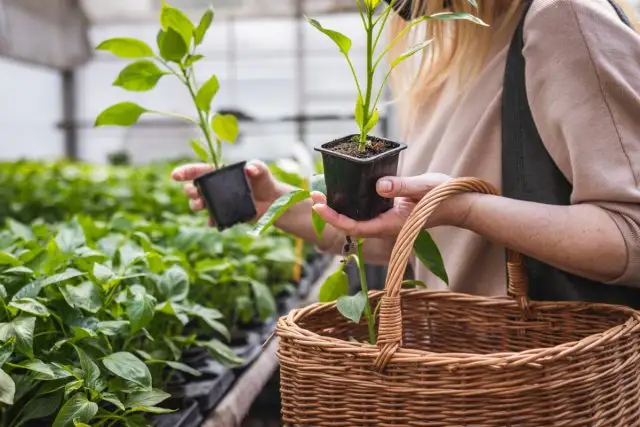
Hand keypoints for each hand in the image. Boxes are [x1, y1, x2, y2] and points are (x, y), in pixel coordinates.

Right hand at [171, 160, 286, 224]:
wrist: (272, 201)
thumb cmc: (264, 181)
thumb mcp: (261, 170)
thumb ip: (257, 166)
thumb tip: (250, 168)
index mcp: (219, 173)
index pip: (199, 170)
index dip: (185, 172)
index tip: (175, 175)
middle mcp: (216, 187)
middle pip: (194, 188)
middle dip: (190, 190)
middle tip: (195, 193)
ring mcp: (219, 201)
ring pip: (199, 203)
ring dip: (196, 205)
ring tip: (201, 206)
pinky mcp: (225, 213)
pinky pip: (213, 218)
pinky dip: (211, 220)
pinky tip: (212, 221)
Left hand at [311, 173, 473, 237]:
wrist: (459, 204)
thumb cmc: (444, 197)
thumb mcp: (424, 187)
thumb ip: (403, 186)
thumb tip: (380, 186)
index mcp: (391, 224)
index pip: (356, 227)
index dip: (335, 219)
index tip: (319, 206)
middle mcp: (385, 225)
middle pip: (351, 224)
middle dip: (330, 212)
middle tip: (313, 195)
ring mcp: (386, 219)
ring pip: (357, 218)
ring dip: (338, 208)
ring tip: (321, 192)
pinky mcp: (389, 211)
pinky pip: (366, 210)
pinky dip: (351, 202)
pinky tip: (344, 190)